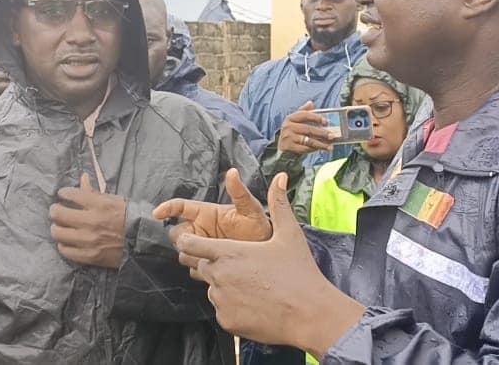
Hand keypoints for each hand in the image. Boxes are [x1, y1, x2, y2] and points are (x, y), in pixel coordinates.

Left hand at [50, 173, 126, 267]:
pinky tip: (67, 241)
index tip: (63, 194)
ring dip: (56, 228)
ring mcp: (90, 240)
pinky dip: (63, 245)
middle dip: (54, 210)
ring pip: (58, 233)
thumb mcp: (114, 201)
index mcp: (100, 205)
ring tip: (60, 226)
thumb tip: (83, 178)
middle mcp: (92, 221)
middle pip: (59, 213)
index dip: (63, 193)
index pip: (71, 194)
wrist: (143, 242)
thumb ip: (95, 192)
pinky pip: (65, 251)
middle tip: (56, 210)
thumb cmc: (129, 218)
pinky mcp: (90, 256)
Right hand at [153, 168, 271, 260]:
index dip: (167, 208)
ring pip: (182, 253)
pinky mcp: (204, 264)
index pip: (180, 207)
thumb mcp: (250, 209)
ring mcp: (201, 247)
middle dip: (184, 240)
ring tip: (215, 257)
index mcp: (206, 213)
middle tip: (202, 245)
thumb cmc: (259, 227)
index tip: (157, 213)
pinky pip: (192, 269)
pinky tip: (218, 268)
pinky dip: (201, 270)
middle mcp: (200, 229)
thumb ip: (239, 192)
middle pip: (176, 234)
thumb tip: (233, 172)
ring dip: (193, 257)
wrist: (266, 253)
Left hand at [171, 173, 366, 356]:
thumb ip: (279, 204)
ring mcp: (221, 300)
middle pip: (201, 267)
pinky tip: (256, 304)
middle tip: (241, 267)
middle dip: (214, 265)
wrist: (309, 313)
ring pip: (213, 290)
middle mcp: (218, 276)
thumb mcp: (290, 234)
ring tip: (254, 286)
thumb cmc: (299, 272)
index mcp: (228, 252)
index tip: (196, 242)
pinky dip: (233, 307)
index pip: (190, 245)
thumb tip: (281, 177)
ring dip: (225, 286)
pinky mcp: (226, 321)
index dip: (189, 242)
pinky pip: (222, 310)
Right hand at [277, 101, 334, 154]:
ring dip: (321, 144)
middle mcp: (288, 127)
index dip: (316, 117)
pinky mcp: (289, 147)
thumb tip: (310, 103)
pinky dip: (314, 149)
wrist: (281, 146)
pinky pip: (304, 148)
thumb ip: (303, 112)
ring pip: (308, 140)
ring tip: (330, 147)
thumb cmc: (292, 132)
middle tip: (332, 136)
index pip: (305, 115)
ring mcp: (288, 137)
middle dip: (322, 133)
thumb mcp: (295, 121)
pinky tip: (321, 149)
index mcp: (291, 118)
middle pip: (308, 129)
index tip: (326, 122)